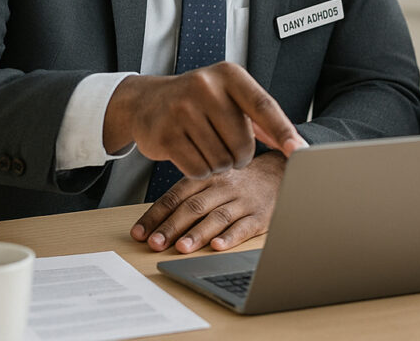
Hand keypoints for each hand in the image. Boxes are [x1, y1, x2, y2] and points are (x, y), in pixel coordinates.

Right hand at [103, 62, 305, 179]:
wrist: (147, 101)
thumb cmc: (199, 101)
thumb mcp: (230, 96)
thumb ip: (261, 118)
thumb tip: (294, 144)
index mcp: (229, 75)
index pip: (264, 106)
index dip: (283, 131)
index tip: (300, 149)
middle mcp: (206, 87)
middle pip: (243, 144)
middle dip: (241, 156)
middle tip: (228, 147)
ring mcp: (182, 110)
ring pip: (221, 161)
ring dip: (219, 165)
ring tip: (207, 147)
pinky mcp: (164, 134)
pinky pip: (198, 170)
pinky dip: (200, 171)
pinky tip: (193, 155)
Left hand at [132, 152, 285, 252]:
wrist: (280, 171)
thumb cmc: (238, 181)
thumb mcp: (211, 178)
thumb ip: (186, 195)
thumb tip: (153, 222)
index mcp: (206, 177)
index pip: (175, 196)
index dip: (155, 215)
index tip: (139, 234)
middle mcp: (222, 187)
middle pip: (193, 207)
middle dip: (172, 227)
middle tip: (156, 244)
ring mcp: (242, 201)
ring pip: (217, 217)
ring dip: (198, 233)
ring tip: (182, 248)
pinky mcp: (260, 215)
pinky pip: (244, 226)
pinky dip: (231, 237)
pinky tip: (218, 246)